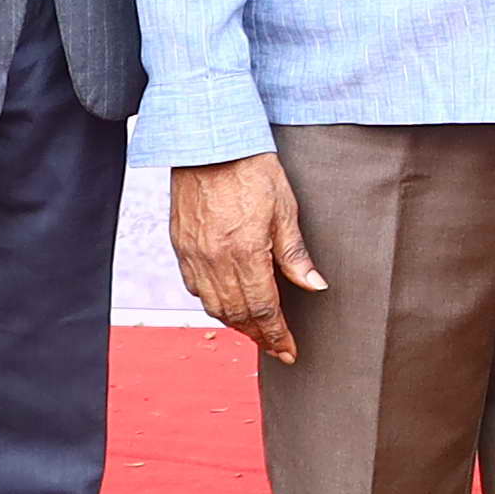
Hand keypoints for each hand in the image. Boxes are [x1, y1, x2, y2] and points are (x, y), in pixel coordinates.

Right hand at [171, 149, 321, 356]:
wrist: (208, 142)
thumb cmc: (252, 169)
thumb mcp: (285, 209)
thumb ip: (296, 254)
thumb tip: (314, 286)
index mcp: (245, 253)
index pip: (264, 310)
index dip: (278, 335)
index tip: (290, 351)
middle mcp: (214, 260)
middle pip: (238, 314)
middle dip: (259, 336)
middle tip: (277, 346)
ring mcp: (193, 255)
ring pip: (213, 306)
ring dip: (236, 323)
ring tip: (256, 330)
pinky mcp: (180, 245)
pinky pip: (194, 287)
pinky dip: (213, 302)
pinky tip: (227, 302)